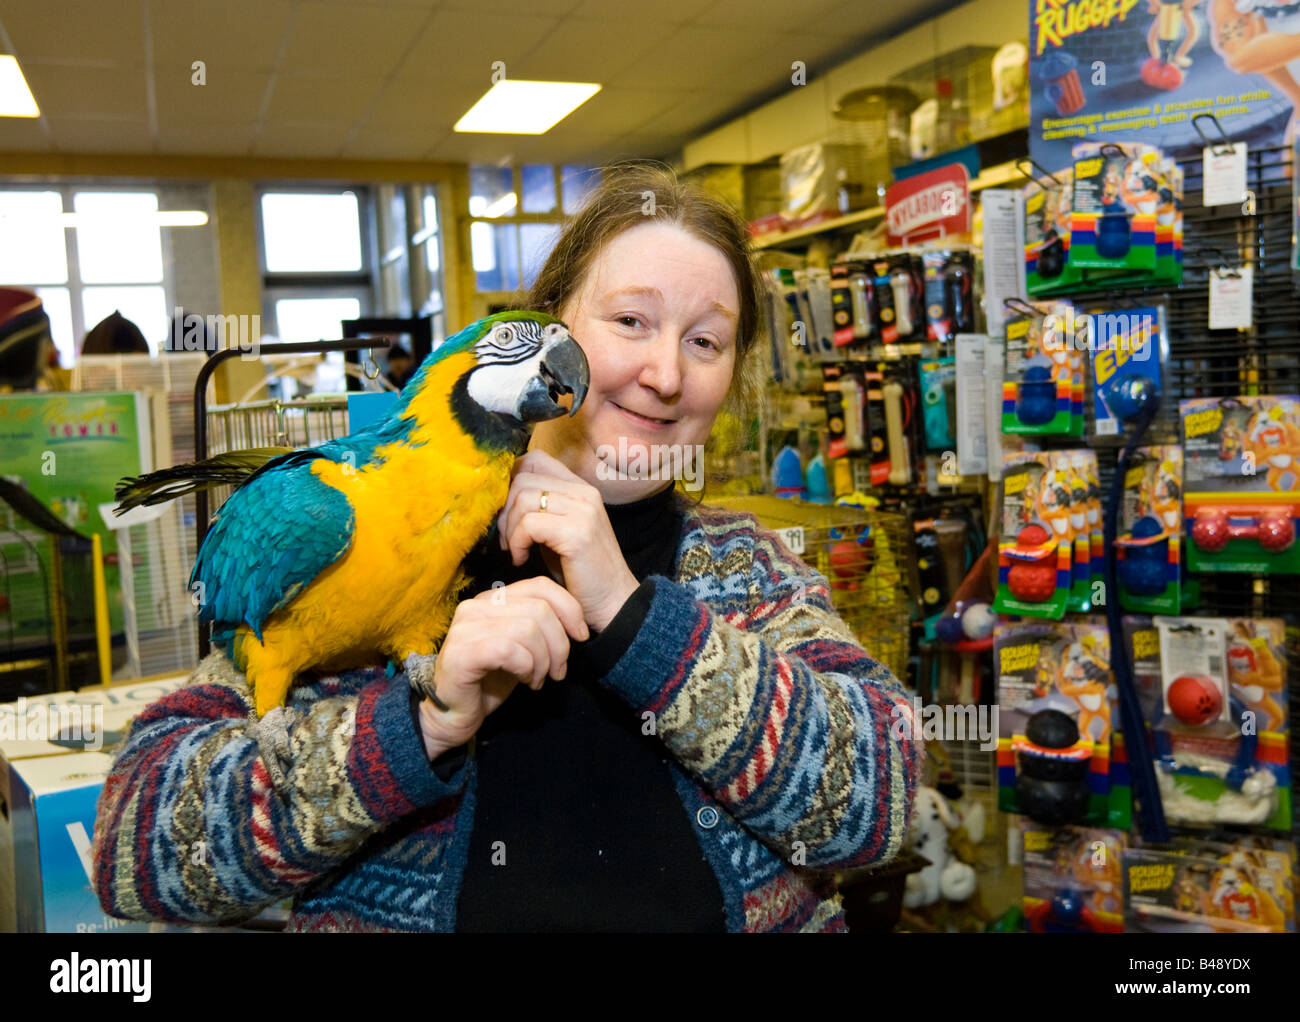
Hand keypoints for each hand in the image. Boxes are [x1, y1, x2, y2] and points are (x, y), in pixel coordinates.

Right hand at [417, 576, 587, 759]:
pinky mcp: (461, 652)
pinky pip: (509, 650)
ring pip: (528, 629)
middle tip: (557, 671)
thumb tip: (575, 622)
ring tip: (537, 679)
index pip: (540, 586)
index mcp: (492, 600)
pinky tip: (523, 680)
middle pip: (540, 609)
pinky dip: (526, 667)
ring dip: (543, 661)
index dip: (569, 609)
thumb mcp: (522, 647)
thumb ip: (540, 626)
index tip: (580, 636)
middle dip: (559, 644)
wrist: (453, 715)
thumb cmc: (489, 681)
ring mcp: (465, 627)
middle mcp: (476, 606)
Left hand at [496, 449, 640, 633]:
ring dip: (509, 528)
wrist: (613, 603)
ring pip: (523, 498)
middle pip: (523, 478)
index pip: (534, 459)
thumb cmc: (580, 572)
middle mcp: (584, 493)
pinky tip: (521, 559)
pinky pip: (529, 525)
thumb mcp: (557, 531)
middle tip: (505, 538)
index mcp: (580, 488)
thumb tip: (500, 496)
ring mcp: (583, 511)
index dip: (510, 481)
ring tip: (514, 550)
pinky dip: (516, 543)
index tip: (505, 512)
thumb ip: (538, 509)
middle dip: (504, 509)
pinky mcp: (577, 533)